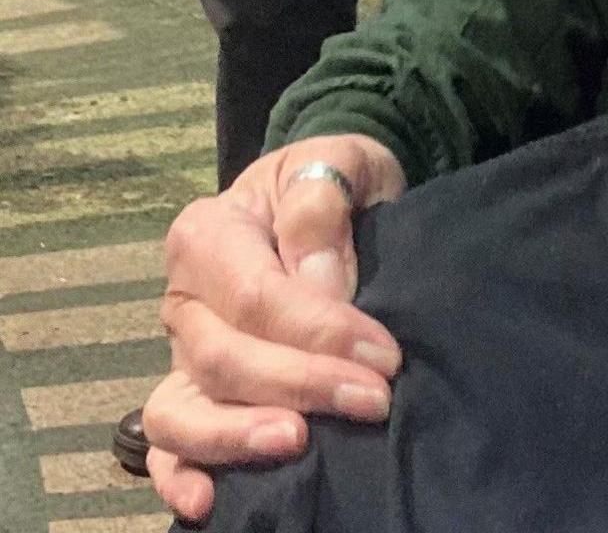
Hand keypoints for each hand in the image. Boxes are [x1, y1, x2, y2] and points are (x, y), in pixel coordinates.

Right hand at [145, 136, 407, 524]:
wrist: (332, 191)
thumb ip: (321, 211)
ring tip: (296, 443)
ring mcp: (182, 353)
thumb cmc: (334, 178)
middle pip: (225, 359)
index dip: (319, 333)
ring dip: (238, 436)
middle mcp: (184, 298)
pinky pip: (167, 445)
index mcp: (209, 233)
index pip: (257, 298)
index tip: (384, 356)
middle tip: (371, 401)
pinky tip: (208, 501)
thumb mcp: (338, 163)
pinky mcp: (192, 393)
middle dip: (301, 386)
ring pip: (182, 411)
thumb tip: (321, 284)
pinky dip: (180, 475)